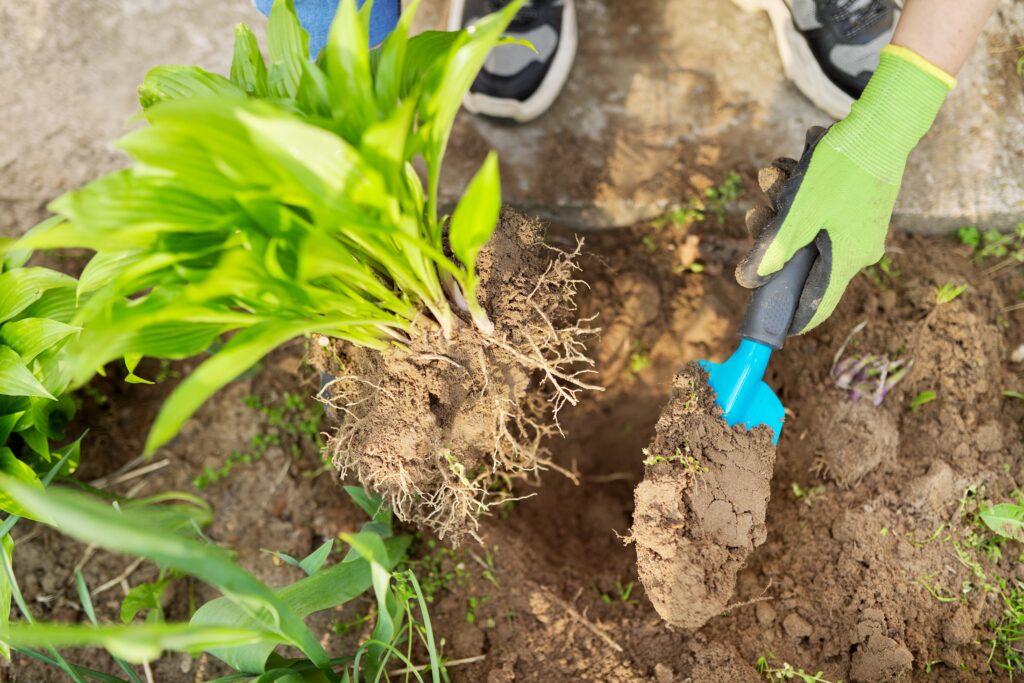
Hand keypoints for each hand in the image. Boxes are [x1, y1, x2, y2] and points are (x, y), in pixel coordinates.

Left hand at [736, 46, 954, 333]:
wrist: (882, 123)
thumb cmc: (843, 169)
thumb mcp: (800, 211)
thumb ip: (774, 248)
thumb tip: (749, 280)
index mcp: (847, 260)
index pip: (817, 305)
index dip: (789, 314)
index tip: (765, 319)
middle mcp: (857, 249)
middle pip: (800, 259)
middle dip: (772, 233)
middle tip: (757, 210)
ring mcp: (859, 227)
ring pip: (805, 228)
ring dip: (781, 203)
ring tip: (773, 176)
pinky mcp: (857, 205)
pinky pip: (818, 208)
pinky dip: (800, 191)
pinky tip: (791, 166)